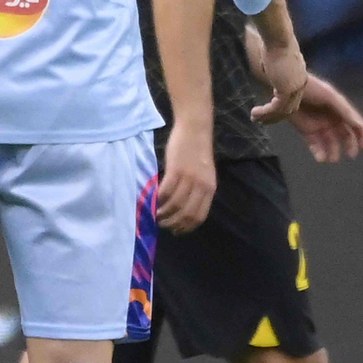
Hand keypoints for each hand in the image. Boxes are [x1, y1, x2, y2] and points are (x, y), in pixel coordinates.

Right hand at [156, 118, 216, 232]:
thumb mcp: (204, 174)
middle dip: (173, 223)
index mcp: (209, 189)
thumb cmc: (197, 152)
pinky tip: (153, 199)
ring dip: (163, 212)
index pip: (199, 216)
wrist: (195, 130)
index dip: (186, 227)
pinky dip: (158, 198)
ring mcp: (189, 178)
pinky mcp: (176, 170)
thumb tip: (184, 208)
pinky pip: (166, 190)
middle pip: (186, 213)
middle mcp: (201, 186)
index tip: (176, 231)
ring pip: (175, 204)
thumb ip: (198, 190)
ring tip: (155, 214)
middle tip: (162, 224)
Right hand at [250, 36, 306, 124]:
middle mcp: (300, 83)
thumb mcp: (273, 59)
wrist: (278, 39)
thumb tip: (263, 68)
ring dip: (268, 117)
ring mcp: (296, 87)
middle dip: (275, 117)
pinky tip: (254, 113)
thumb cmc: (273, 42)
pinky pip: (276, 107)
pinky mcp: (287, 89)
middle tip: (261, 121)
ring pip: (284, 111)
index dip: (280, 108)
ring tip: (254, 119)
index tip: (267, 112)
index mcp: (298, 75)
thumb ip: (272, 68)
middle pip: (290, 108)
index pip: (291, 97)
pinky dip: (265, 113)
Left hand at [288, 76, 362, 163]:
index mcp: (341, 109)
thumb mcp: (331, 96)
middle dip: (349, 145)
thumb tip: (359, 125)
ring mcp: (319, 124)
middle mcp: (332, 118)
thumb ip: (345, 111)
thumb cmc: (311, 88)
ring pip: (330, 142)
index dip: (362, 135)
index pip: (355, 124)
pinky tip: (321, 158)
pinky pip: (315, 143)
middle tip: (351, 155)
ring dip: (333, 151)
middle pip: (345, 135)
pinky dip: (319, 151)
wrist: (288, 87)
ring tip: (332, 159)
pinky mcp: (306, 129)